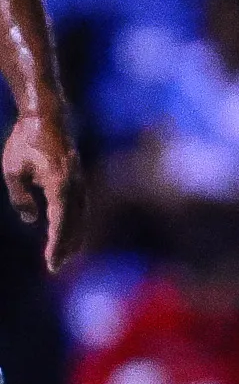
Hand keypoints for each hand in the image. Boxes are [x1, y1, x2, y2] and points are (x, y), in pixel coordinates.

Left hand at [4, 110, 82, 268]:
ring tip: (67, 255)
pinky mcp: (77, 178)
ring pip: (80, 215)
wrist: (47, 116)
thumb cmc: (25, 142)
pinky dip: (76, 222)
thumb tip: (31, 219)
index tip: (51, 263)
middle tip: (57, 267)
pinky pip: (80, 206)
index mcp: (59, 185)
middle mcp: (74, 185)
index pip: (59, 222)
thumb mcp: (13, 170)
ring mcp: (78, 181)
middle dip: (66, 246)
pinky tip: (71, 230)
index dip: (56, 244)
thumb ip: (20, 197)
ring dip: (74, 236)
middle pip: (74, 222)